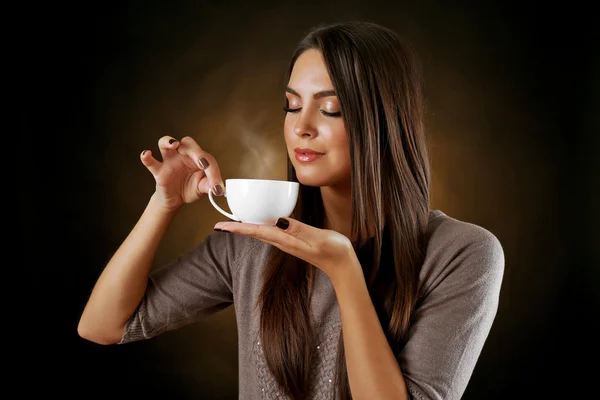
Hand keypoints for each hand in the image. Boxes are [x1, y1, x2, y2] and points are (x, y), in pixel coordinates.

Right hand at [141, 136, 224, 210]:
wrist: (175, 200)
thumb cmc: (190, 188)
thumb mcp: (202, 189)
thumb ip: (209, 186)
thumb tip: (218, 189)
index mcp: (198, 158)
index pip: (207, 159)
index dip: (213, 173)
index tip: (217, 188)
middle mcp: (184, 155)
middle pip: (188, 143)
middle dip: (196, 152)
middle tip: (202, 163)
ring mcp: (170, 160)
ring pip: (165, 143)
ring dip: (168, 141)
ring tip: (173, 144)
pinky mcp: (159, 170)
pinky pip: (151, 162)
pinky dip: (147, 157)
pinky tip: (147, 154)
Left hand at [214, 217, 362, 283]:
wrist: (343, 266)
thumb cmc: (334, 251)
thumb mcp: (318, 238)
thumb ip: (299, 230)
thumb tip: (279, 221)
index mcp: (286, 240)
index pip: (256, 232)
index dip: (238, 228)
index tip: (220, 226)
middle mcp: (283, 243)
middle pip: (254, 234)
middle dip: (236, 229)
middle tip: (218, 224)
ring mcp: (287, 244)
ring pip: (260, 234)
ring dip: (245, 228)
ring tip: (231, 224)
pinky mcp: (293, 242)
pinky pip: (270, 233)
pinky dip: (259, 228)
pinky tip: (258, 223)